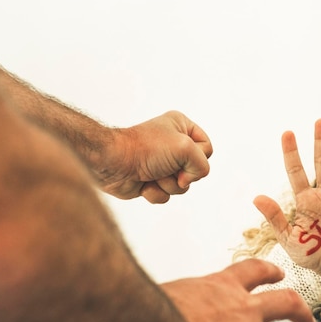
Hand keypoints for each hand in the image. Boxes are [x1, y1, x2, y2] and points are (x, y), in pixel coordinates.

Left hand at [97, 111, 212, 202]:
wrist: (113, 163)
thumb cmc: (146, 149)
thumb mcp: (185, 148)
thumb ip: (202, 165)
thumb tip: (185, 182)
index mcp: (181, 126)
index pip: (207, 148)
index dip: (198, 157)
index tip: (181, 154)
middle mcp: (173, 144)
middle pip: (196, 169)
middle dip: (182, 174)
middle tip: (165, 165)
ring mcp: (162, 164)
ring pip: (182, 185)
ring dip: (168, 184)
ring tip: (152, 174)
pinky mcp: (152, 181)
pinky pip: (167, 195)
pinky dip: (156, 192)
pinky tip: (143, 184)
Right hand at [153, 259, 314, 321]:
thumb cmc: (156, 311)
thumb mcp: (175, 293)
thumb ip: (185, 302)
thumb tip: (172, 312)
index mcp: (222, 286)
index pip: (253, 271)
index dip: (269, 272)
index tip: (277, 274)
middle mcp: (242, 309)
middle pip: (285, 303)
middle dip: (300, 311)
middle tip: (307, 319)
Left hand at [253, 119, 320, 287]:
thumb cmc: (309, 254)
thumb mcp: (287, 238)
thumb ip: (274, 217)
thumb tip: (256, 197)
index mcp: (304, 200)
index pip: (296, 171)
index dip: (291, 153)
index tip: (287, 133)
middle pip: (320, 163)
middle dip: (320, 143)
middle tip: (320, 120)